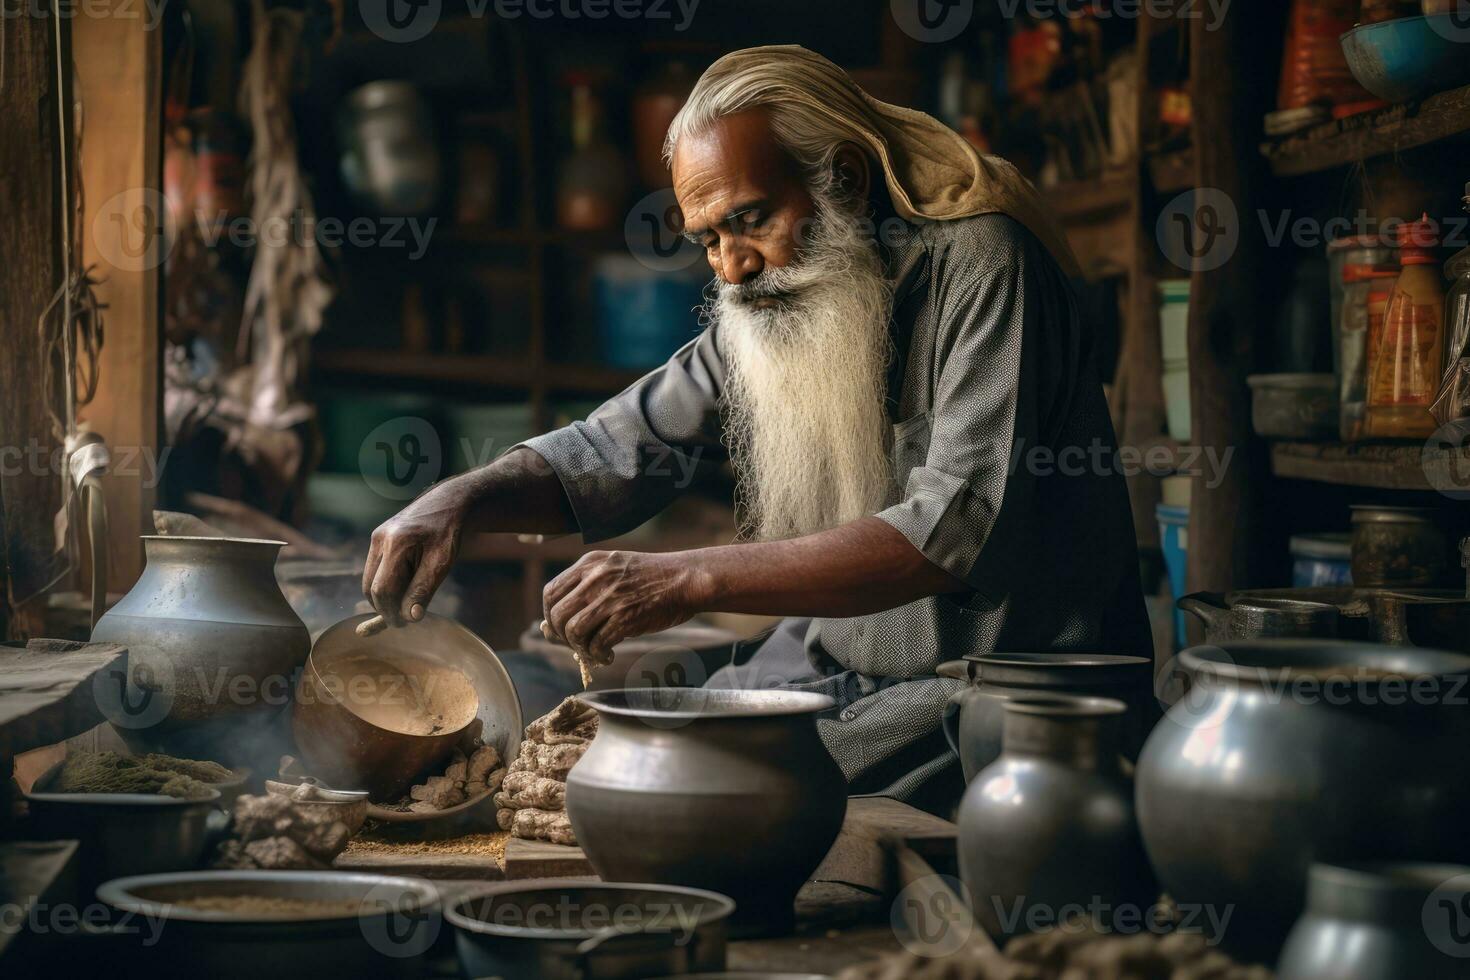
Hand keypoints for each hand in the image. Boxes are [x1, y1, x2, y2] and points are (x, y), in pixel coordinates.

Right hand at [362, 491, 465, 626]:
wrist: (446, 504)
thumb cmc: (448, 533)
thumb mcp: (442, 563)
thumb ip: (424, 589)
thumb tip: (410, 617)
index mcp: (396, 543)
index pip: (383, 590)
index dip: (390, 612)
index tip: (404, 625)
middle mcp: (380, 539)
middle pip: (371, 588)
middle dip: (385, 608)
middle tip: (404, 620)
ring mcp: (376, 538)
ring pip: (370, 581)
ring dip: (384, 597)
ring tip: (406, 604)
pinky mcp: (378, 540)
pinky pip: (375, 571)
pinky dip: (385, 585)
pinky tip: (403, 589)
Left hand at [542, 550, 707, 662]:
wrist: (686, 578)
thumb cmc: (651, 577)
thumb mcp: (614, 567)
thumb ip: (586, 587)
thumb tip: (555, 624)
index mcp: (590, 563)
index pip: (551, 592)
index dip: (550, 615)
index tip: (559, 628)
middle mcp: (596, 578)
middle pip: (557, 615)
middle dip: (562, 637)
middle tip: (577, 645)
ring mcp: (610, 597)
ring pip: (573, 631)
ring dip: (580, 648)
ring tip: (594, 651)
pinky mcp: (625, 617)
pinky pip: (597, 644)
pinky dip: (598, 655)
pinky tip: (608, 655)